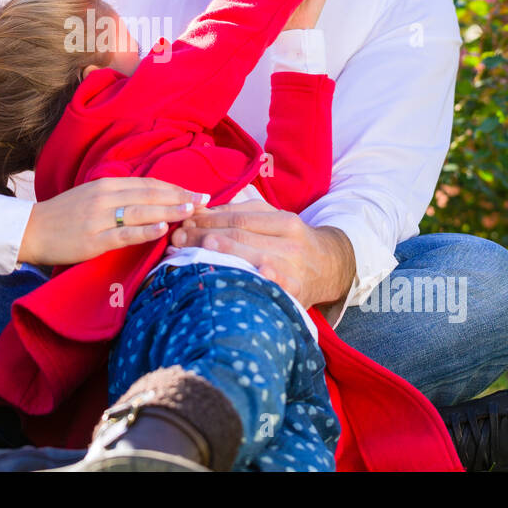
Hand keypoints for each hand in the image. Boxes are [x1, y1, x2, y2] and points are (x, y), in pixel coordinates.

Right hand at [19, 177, 210, 265]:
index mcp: (106, 185)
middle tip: (205, 201)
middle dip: (180, 196)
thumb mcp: (90, 197)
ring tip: (192, 210)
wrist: (31, 230)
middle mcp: (105, 197)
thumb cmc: (62, 215)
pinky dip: (145, 230)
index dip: (175, 187)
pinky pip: (124, 233)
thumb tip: (149, 198)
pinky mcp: (94, 240)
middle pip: (150, 194)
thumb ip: (117, 196)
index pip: (148, 183)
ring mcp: (99, 218)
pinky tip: (162, 227)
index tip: (197, 192)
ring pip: (141, 210)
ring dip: (170, 209)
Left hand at [169, 198, 354, 308]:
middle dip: (203, 238)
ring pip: (248, 261)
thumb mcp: (273, 219)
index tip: (184, 223)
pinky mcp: (294, 295)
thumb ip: (240, 212)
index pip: (239, 218)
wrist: (331, 268)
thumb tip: (199, 212)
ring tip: (187, 258)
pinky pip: (267, 287)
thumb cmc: (291, 240)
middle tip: (176, 240)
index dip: (209, 221)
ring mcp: (293, 271)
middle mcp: (291, 245)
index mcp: (286, 222)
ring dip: (214, 259)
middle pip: (240, 238)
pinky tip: (230, 278)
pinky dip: (249, 281)